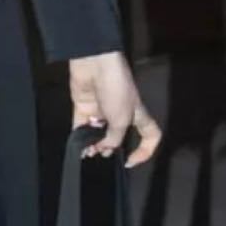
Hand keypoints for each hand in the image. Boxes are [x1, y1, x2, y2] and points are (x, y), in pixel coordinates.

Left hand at [68, 51, 162, 167]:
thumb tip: (104, 148)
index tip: (130, 160)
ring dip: (92, 144)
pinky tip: (76, 146)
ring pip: (98, 133)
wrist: (95, 65)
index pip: (150, 135)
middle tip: (100, 155)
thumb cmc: (116, 90)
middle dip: (110, 148)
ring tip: (87, 152)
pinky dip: (78, 136)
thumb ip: (114, 138)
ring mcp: (101, 110)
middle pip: (118, 136)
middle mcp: (120, 114)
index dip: (145, 150)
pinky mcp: (84, 106)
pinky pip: (81, 125)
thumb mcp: (121, 119)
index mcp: (137, 115)